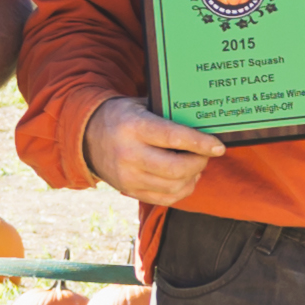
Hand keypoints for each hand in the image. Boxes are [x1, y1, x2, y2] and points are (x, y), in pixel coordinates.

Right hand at [81, 96, 227, 206]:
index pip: (174, 138)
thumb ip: (167, 113)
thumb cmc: (121, 116)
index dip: (200, 143)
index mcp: (133, 128)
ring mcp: (128, 177)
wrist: (86, 137)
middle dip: (199, 162)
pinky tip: (186, 178)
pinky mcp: (129, 191)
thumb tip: (203, 120)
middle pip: (176, 168)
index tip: (218, 146)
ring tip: (196, 164)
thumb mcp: (140, 105)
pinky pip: (165, 199)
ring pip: (173, 186)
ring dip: (193, 177)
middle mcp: (129, 154)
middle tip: (207, 154)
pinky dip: (182, 190)